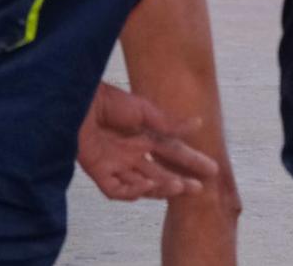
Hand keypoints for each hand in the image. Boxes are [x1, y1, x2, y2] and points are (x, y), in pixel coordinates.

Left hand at [76, 82, 217, 201]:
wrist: (80, 103)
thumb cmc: (110, 102)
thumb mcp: (144, 111)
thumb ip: (168, 123)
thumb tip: (198, 124)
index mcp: (145, 138)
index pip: (173, 153)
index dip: (192, 161)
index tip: (212, 169)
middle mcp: (132, 154)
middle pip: (160, 175)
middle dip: (180, 182)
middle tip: (198, 188)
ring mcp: (116, 165)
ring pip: (141, 185)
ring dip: (160, 188)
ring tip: (179, 187)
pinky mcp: (99, 172)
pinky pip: (117, 190)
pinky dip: (132, 192)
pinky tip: (146, 187)